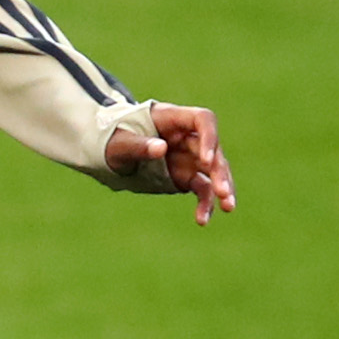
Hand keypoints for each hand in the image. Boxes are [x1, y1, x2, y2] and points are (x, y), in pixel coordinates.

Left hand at [110, 104, 234, 225]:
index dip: (210, 137)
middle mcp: (187, 137)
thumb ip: (138, 145)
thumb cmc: (113, 139)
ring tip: (228, 207)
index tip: (207, 159)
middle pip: (213, 150)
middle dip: (219, 171)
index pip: (203, 120)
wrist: (110, 151)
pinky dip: (204, 204)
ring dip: (222, 189)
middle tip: (222, 191)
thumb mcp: (118, 142)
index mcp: (173, 119)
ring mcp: (189, 157)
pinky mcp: (186, 176)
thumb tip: (160, 149)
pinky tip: (203, 219)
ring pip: (213, 172)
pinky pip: (201, 190)